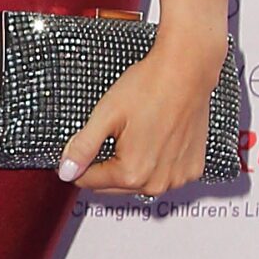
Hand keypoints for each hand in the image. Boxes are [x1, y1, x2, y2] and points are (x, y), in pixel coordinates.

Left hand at [59, 28, 229, 198]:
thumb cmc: (147, 89)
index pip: (89, 181)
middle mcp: (158, 183)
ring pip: (139, 182)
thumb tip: (65, 171)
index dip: (76, 164)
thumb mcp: (104, 115)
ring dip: (128, 166)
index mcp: (132, 173)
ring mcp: (178, 178)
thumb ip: (83, 147)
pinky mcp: (192, 169)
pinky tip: (152, 138)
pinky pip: (163, 174)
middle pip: (113, 186)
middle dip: (102, 166)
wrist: (186, 73)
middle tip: (105, 135)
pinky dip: (153, 163)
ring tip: (131, 133)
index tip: (75, 148)